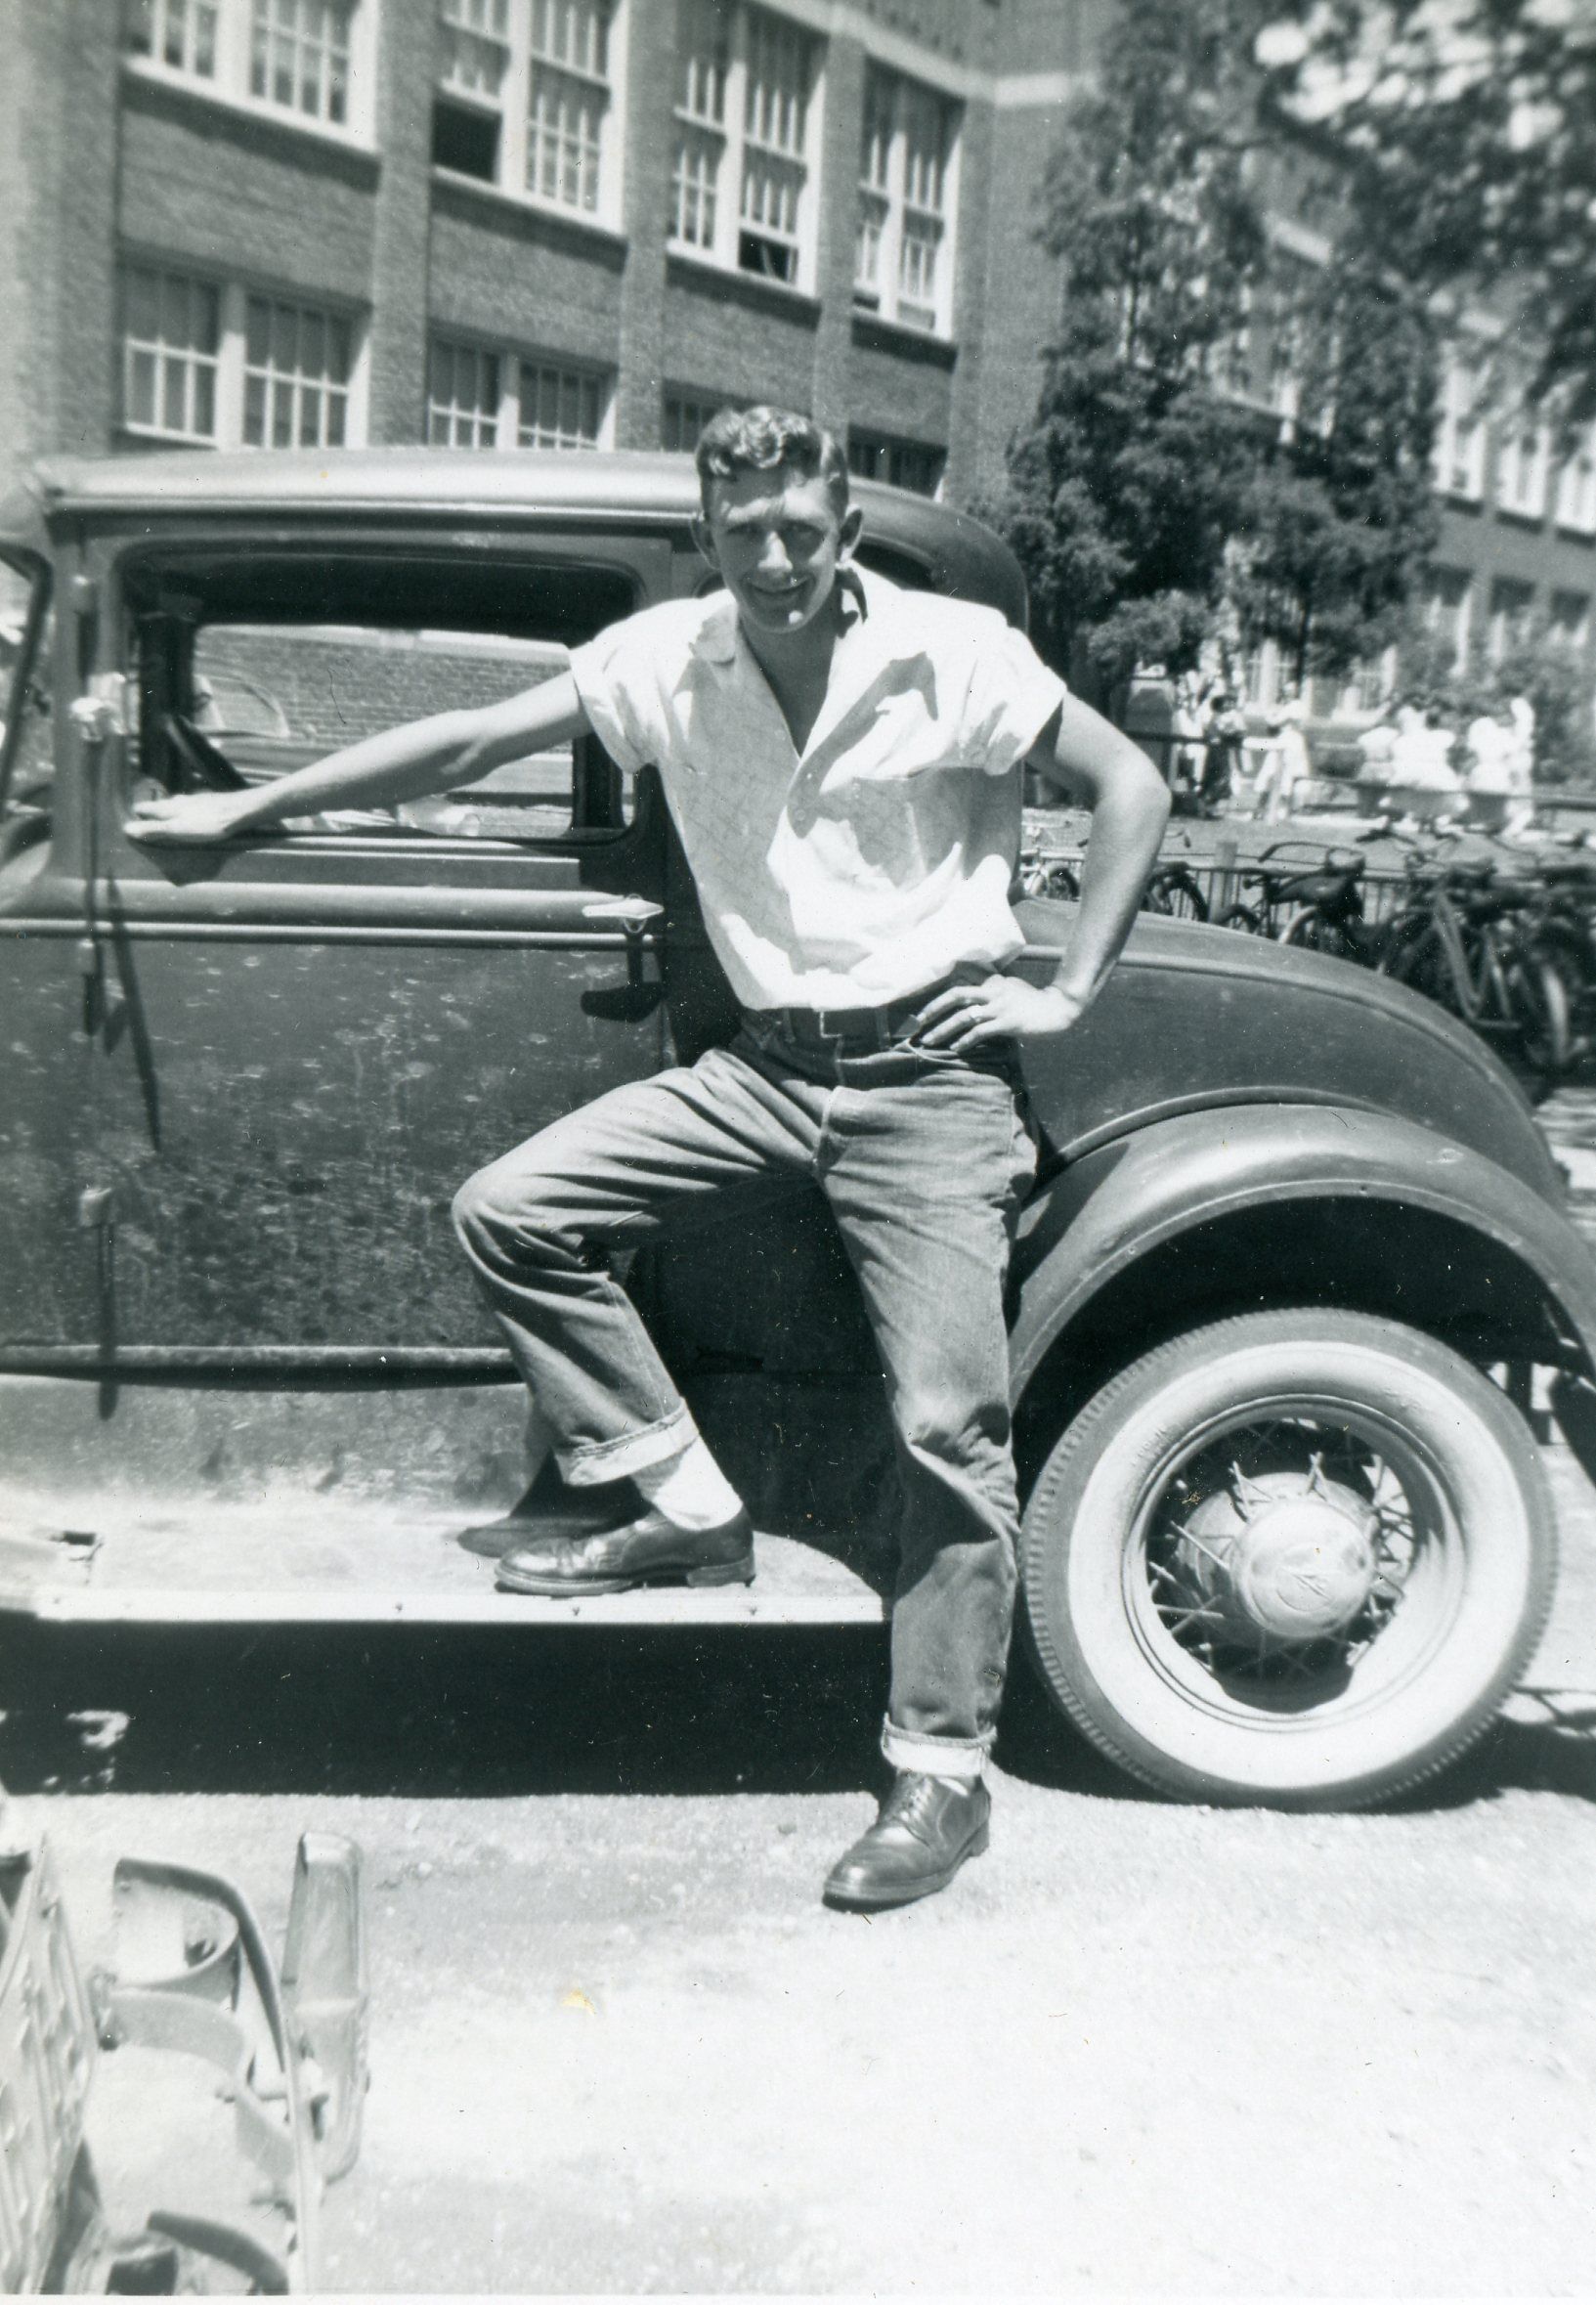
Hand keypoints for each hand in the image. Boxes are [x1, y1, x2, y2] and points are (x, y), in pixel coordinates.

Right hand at [126, 787, 257, 843]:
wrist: (239, 811)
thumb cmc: (208, 823)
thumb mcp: (177, 830)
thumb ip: (154, 829)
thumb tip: (127, 828)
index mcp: (168, 807)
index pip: (143, 808)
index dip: (134, 816)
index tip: (128, 825)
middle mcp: (178, 800)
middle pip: (158, 806)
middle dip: (150, 815)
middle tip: (144, 825)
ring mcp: (193, 800)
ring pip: (174, 805)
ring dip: (167, 813)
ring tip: (165, 823)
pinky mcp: (207, 802)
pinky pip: (190, 807)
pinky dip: (184, 813)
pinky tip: (190, 818)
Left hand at [909, 974, 1087, 1051]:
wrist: (1057, 1010)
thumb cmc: (1032, 1001)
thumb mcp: (1010, 987)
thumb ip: (991, 986)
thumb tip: (971, 988)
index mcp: (992, 982)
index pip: (960, 982)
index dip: (939, 994)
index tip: (924, 1007)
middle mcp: (993, 991)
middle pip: (956, 995)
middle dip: (934, 1009)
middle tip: (919, 1022)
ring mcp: (1000, 1006)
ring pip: (964, 1016)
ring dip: (944, 1029)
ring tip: (930, 1040)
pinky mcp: (1008, 1022)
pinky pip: (981, 1031)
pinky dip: (966, 1040)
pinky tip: (956, 1048)